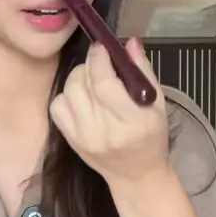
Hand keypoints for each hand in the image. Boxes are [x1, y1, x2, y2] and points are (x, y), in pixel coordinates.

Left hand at [50, 38, 169, 189]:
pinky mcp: (71, 141)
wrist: (137, 175)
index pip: (105, 84)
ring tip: (92, 81)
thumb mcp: (158, 104)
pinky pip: (57, 107)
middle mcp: (105, 131)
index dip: (99, 60)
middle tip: (100, 65)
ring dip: (77, 78)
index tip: (101, 47)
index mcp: (133, 121)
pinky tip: (81, 99)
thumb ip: (143, 70)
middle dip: (88, 66)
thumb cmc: (151, 136)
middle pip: (82, 85)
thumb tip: (129, 41)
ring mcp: (84, 137)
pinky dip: (66, 96)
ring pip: (68, 92)